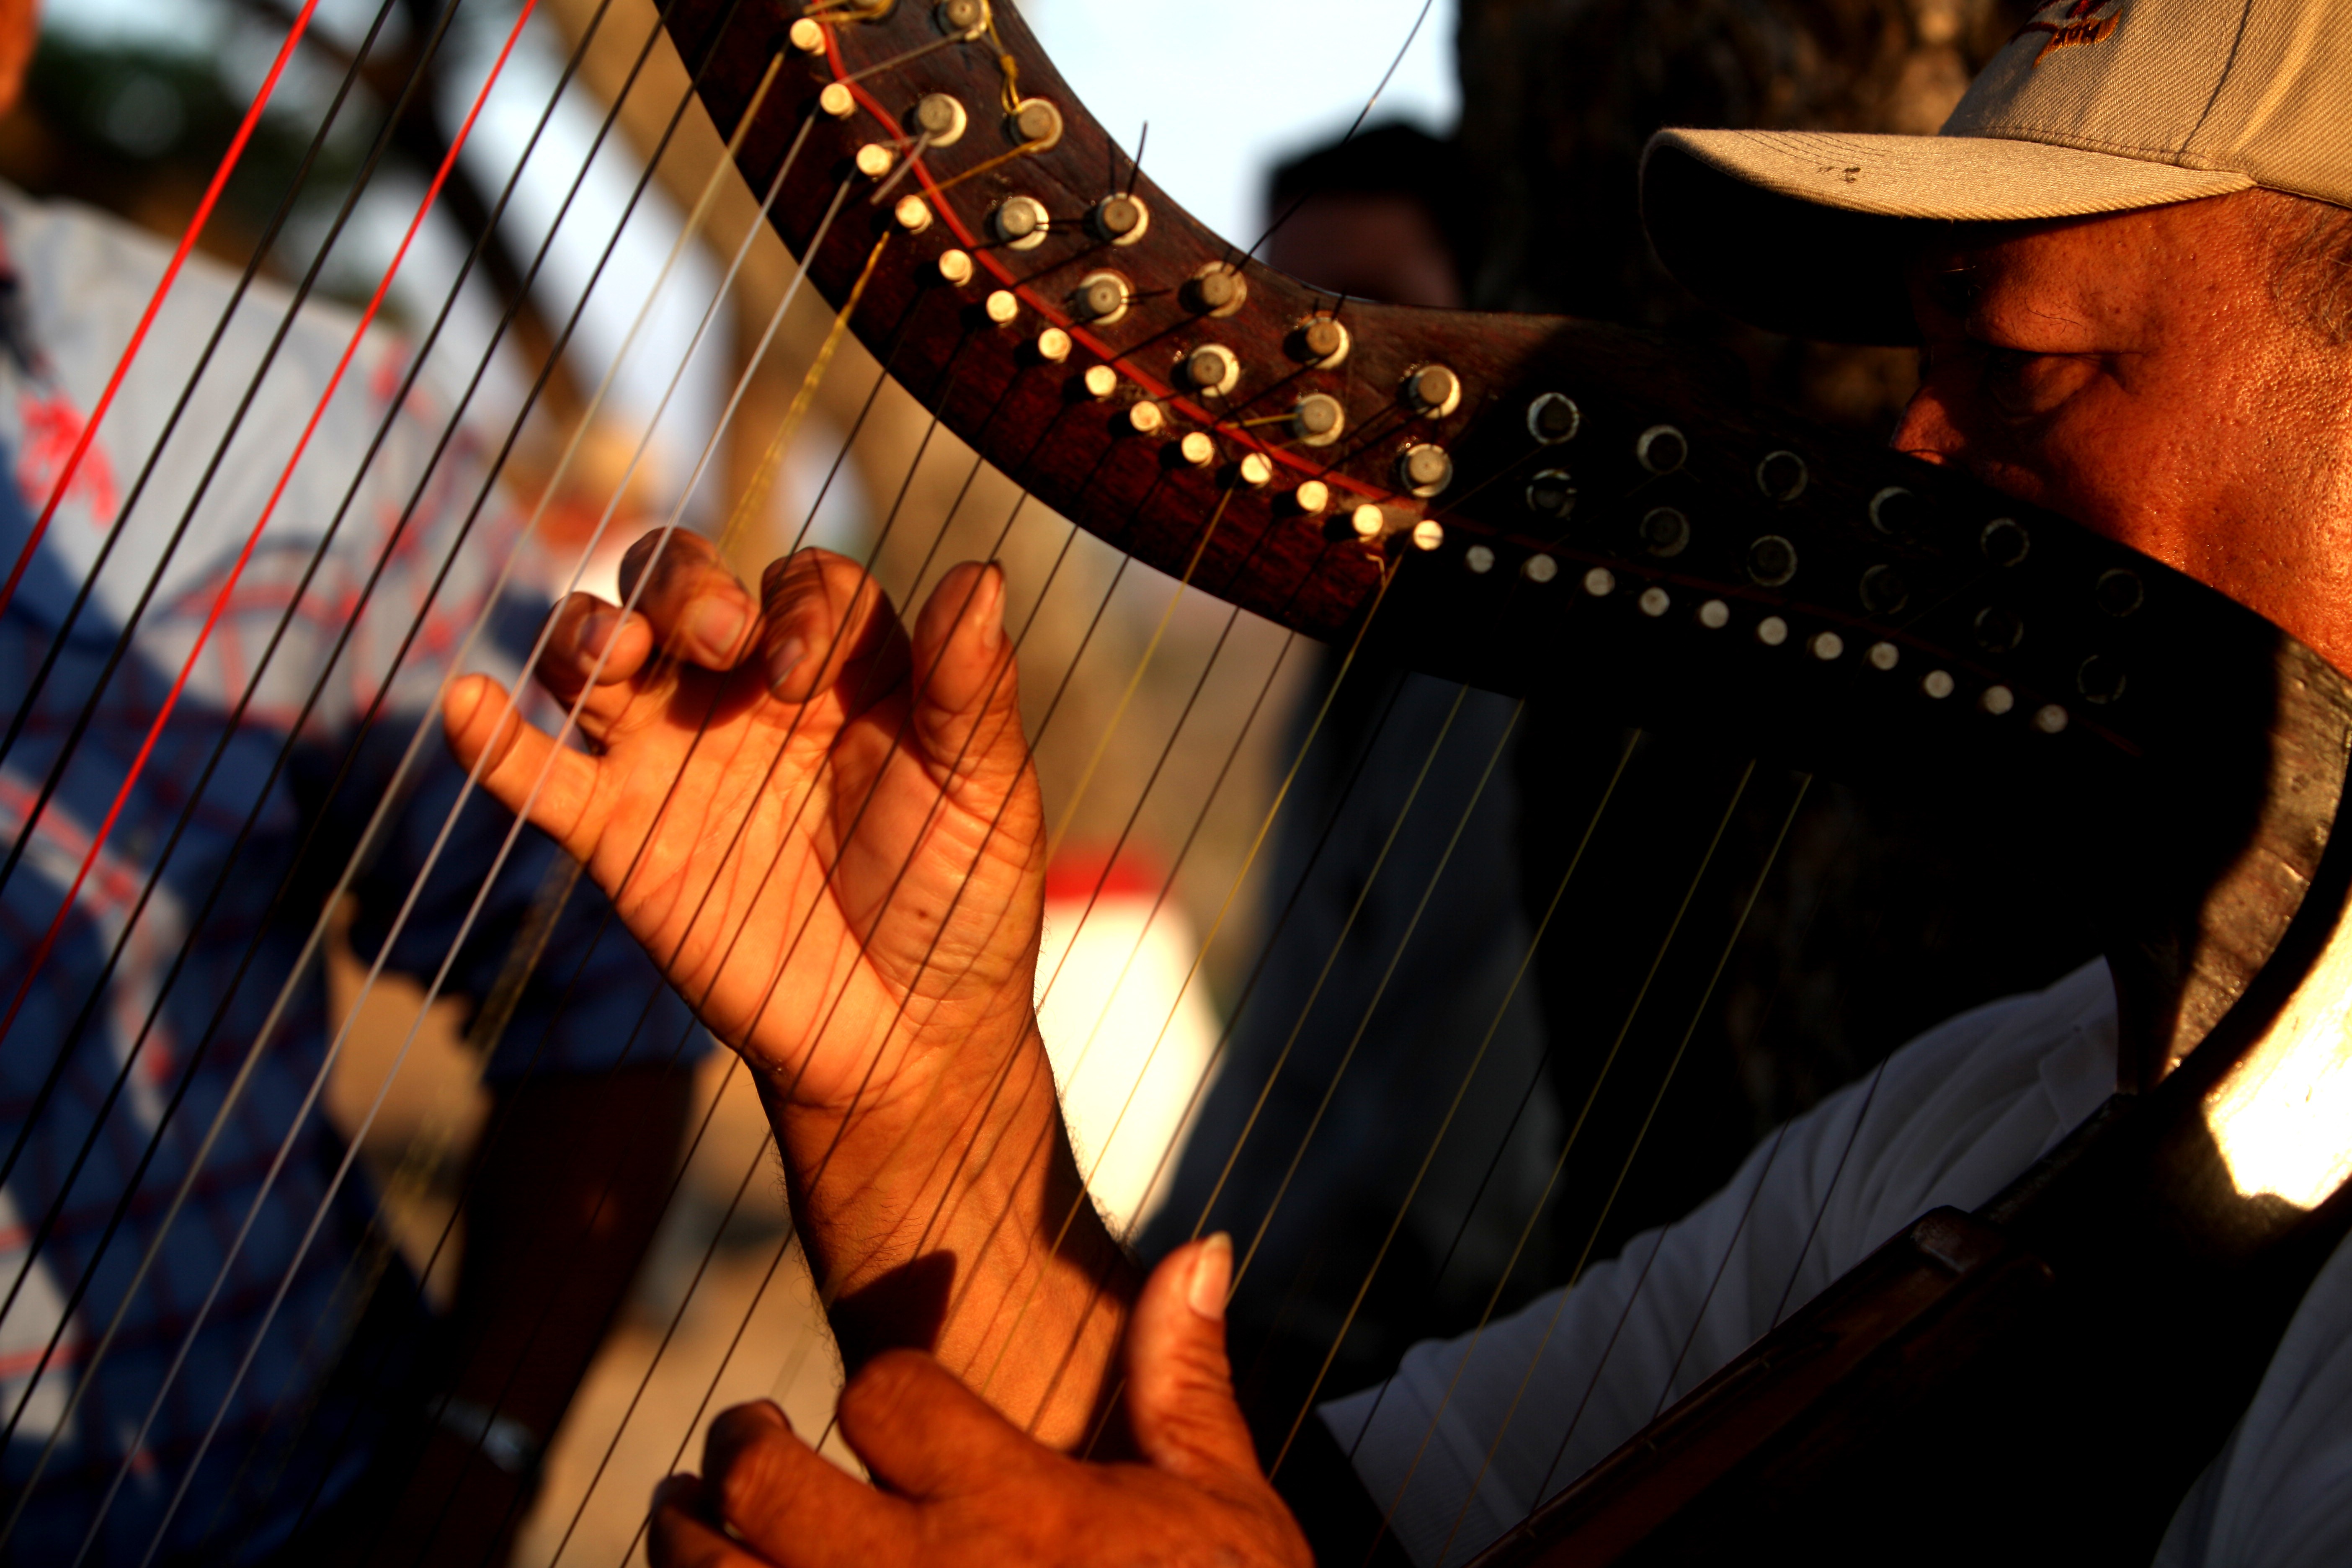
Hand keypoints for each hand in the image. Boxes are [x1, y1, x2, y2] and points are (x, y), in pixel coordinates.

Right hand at [442, 532, 1045, 1120]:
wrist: (904, 1037)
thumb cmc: (959, 906)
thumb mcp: (984, 794)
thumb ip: (970, 687)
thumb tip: (982, 574)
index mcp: (843, 670)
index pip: (802, 584)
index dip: (797, 604)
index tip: (803, 674)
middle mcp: (749, 694)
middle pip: (682, 583)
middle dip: (684, 584)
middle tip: (715, 639)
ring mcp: (675, 759)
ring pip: (599, 654)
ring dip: (588, 632)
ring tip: (613, 654)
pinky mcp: (620, 837)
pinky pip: (537, 773)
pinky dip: (490, 739)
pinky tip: (464, 704)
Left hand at [646, 1237, 1311, 1567]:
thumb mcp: (1222, 1506)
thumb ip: (1184, 1381)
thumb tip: (1195, 1248)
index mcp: (1023, 1507)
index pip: (886, 1396)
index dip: (880, 1388)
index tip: (882, 1403)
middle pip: (768, 1486)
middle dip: (739, 1449)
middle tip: (742, 1435)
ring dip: (681, 1540)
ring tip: (683, 1514)